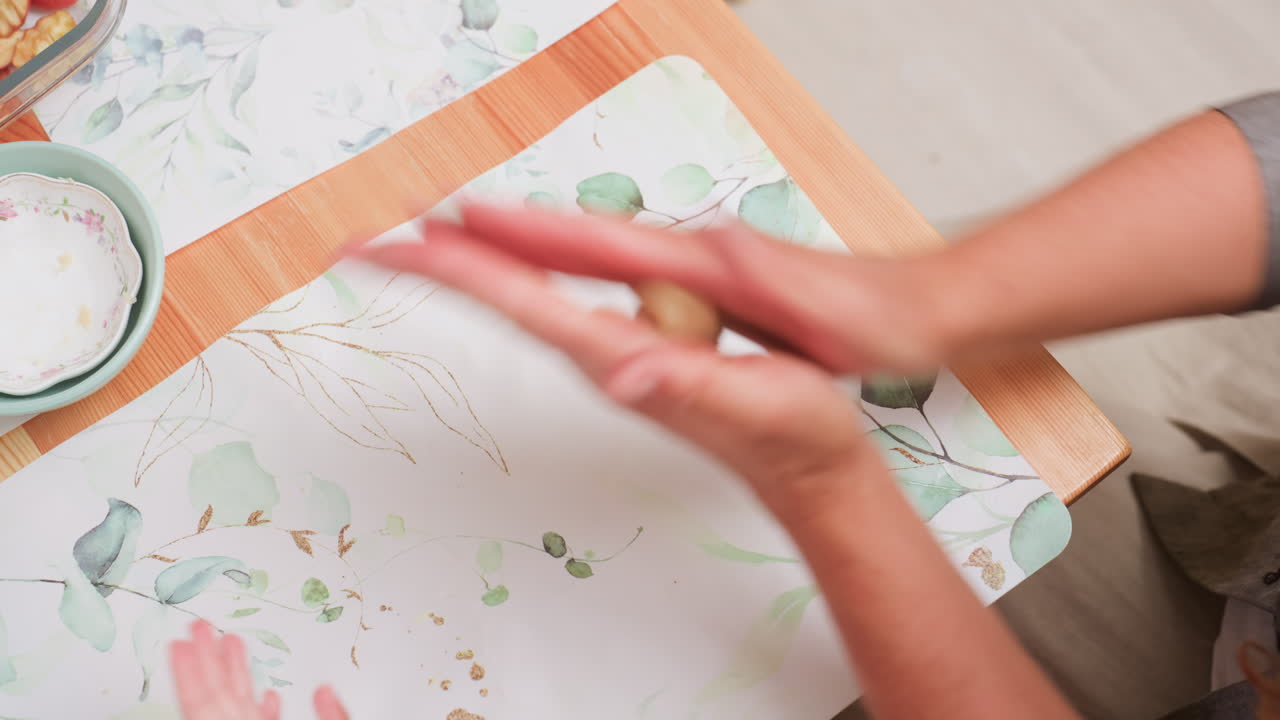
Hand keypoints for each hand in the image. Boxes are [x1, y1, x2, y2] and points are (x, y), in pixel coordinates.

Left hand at [170, 621, 347, 719]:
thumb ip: (330, 718)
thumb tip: (325, 691)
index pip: (204, 701)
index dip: (188, 671)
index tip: (177, 643)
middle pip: (215, 696)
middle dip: (207, 657)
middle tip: (196, 626)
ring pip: (236, 706)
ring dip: (234, 673)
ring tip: (230, 640)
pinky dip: (261, 706)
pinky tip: (268, 693)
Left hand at [348, 204, 894, 502]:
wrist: (808, 469)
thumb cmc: (790, 436)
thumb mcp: (753, 401)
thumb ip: (685, 382)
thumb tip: (619, 370)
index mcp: (620, 357)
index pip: (520, 305)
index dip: (455, 273)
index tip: (395, 248)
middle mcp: (605, 356)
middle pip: (503, 302)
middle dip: (436, 268)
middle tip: (365, 241)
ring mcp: (616, 354)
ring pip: (526, 302)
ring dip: (469, 269)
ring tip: (418, 237)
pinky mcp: (636, 351)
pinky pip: (561, 305)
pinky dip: (519, 277)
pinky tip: (506, 263)